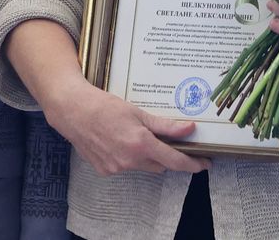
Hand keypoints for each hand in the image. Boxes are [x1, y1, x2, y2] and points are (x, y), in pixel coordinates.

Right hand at [41, 81, 207, 176]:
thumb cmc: (104, 107)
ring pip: (142, 166)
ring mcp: (116, 168)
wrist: (73, 111)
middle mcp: (130, 160)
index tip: (205, 164)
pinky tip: (118, 141)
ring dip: (145, 155)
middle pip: (159, 164)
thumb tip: (189, 129)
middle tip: (166, 140)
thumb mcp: (138, 112)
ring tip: (134, 134)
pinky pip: (125, 167)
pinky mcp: (105, 170)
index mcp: (141, 144)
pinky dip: (128, 157)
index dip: (192, 164)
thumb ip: (165, 125)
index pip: (175, 161)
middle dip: (165, 154)